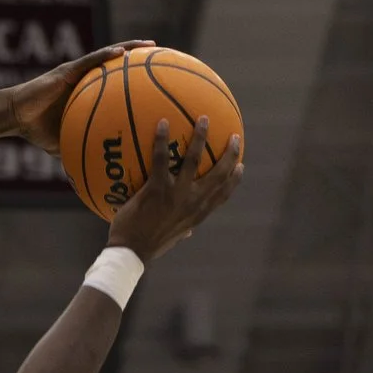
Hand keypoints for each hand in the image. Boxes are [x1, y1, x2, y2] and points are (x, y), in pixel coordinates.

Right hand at [0, 40, 153, 154]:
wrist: (15, 116)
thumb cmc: (36, 130)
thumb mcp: (65, 144)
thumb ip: (81, 152)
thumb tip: (95, 176)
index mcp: (88, 95)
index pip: (117, 86)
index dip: (137, 83)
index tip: (160, 83)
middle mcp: (86, 80)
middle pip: (118, 67)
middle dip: (142, 61)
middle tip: (165, 58)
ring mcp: (78, 72)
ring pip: (109, 56)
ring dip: (130, 49)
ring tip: (151, 46)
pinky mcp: (68, 69)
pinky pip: (91, 60)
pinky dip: (107, 55)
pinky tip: (123, 52)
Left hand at [104, 116, 243, 260]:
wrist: (131, 253)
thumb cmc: (147, 245)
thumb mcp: (172, 238)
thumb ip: (183, 230)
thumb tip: (188, 231)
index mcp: (197, 215)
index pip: (223, 195)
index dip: (235, 179)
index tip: (241, 165)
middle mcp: (193, 203)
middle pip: (220, 174)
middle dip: (230, 154)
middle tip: (233, 138)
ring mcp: (177, 195)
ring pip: (195, 160)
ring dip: (201, 137)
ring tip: (203, 119)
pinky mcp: (157, 190)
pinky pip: (161, 159)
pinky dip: (161, 139)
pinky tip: (162, 122)